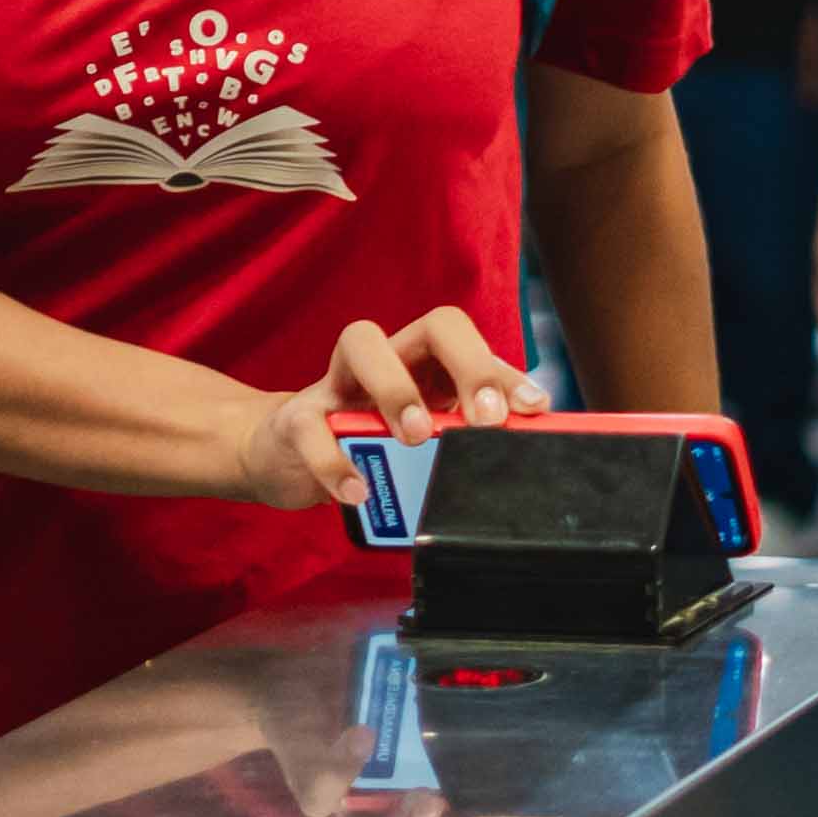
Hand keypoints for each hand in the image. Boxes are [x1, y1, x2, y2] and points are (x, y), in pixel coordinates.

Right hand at [230, 306, 539, 511]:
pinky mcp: (296, 418)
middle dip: (469, 365)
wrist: (284, 457)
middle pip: (435, 325)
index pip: (474, 344)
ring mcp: (337, 382)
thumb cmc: (367, 446)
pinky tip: (358, 492)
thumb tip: (519, 453)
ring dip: (398, 389)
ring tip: (417, 437)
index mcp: (427, 365)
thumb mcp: (421, 445)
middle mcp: (389, 360)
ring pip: (361, 342)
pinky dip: (334, 462)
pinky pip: (311, 428)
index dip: (503, 369)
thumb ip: (460, 441)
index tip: (533, 407)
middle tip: (485, 419)